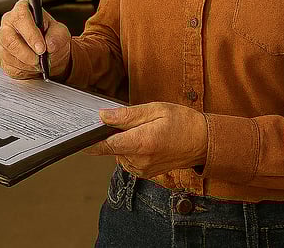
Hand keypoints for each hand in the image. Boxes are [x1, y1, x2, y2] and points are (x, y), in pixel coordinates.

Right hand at [0, 0, 71, 79]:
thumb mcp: (60, 33)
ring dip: (25, 63)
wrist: (47, 52)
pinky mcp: (0, 55)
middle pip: (9, 38)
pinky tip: (31, 67)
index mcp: (23, 10)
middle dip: (26, 53)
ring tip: (38, 64)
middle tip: (39, 60)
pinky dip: (22, 70)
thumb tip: (50, 44)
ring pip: (7, 54)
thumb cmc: (50, 37)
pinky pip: (7, 65)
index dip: (31, 34)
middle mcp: (8, 22)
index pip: (21, 17)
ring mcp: (2, 39)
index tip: (41, 48)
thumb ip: (57, 36)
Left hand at [83, 102, 207, 178]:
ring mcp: (143, 169)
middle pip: (112, 148)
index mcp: (141, 143)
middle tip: (135, 123)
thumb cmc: (183, 122)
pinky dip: (132, 150)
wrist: (203, 142)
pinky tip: (147, 141)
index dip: (90, 142)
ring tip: (146, 131)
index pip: (106, 146)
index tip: (79, 138)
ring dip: (125, 142)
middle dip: (116, 134)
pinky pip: (128, 160)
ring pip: (119, 153)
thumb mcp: (155, 109)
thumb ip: (127, 115)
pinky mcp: (146, 173)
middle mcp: (140, 160)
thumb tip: (103, 116)